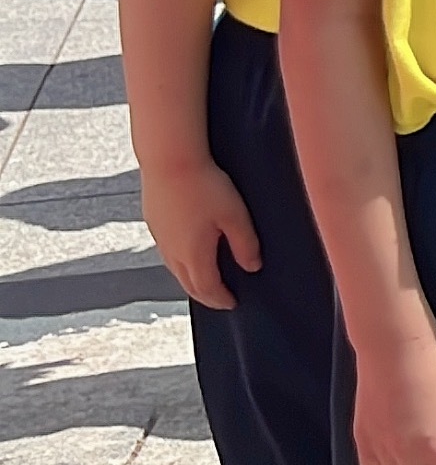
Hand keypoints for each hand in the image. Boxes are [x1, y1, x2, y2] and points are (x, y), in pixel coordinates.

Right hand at [140, 153, 258, 308]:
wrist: (169, 160)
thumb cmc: (205, 185)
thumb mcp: (235, 215)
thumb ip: (245, 244)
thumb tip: (253, 267)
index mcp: (194, 254)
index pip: (207, 288)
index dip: (221, 298)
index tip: (233, 303)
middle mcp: (172, 252)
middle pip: (188, 284)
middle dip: (206, 295)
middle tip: (220, 299)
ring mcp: (159, 238)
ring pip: (176, 269)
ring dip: (192, 279)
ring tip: (207, 279)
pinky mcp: (154, 223)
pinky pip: (168, 253)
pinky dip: (181, 262)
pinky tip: (189, 253)